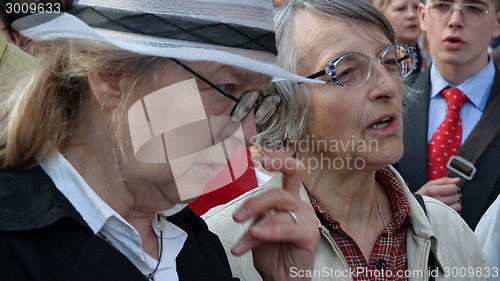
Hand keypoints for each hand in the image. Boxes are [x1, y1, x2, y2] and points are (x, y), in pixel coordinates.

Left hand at [231, 151, 318, 280]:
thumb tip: (244, 208)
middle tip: (237, 217)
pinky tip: (256, 235)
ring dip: (255, 226)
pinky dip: (268, 231)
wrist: (281, 279)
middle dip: (254, 203)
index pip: (290, 170)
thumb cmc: (272, 254)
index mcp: (288, 201)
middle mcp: (299, 206)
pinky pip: (287, 227)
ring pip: (279, 208)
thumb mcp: (256, 229)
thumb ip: (255, 214)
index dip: (279, 158)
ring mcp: (307, 219)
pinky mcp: (310, 235)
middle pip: (278, 192)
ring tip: (242, 244)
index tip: (261, 155)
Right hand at [416, 177, 460, 210]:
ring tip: (443, 203)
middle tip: (442, 196)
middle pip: (456, 195)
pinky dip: (452, 209)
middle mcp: (437, 200)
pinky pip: (456, 211)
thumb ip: (444, 180)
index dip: (450, 187)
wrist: (414, 209)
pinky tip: (445, 208)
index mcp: (432, 190)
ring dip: (452, 203)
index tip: (445, 189)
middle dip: (451, 195)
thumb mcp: (429, 185)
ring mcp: (440, 209)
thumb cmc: (422, 197)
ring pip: (458, 204)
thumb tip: (457, 179)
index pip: (453, 187)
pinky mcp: (444, 216)